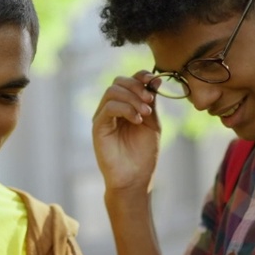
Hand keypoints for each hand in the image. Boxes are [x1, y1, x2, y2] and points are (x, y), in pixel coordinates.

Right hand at [92, 72, 161, 193]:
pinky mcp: (98, 127)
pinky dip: (125, 109)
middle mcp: (112, 109)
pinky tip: (137, 120)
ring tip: (145, 114)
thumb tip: (155, 79)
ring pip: (112, 91)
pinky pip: (109, 107)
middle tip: (149, 101)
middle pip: (118, 82)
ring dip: (132, 98)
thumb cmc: (143, 154)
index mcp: (125, 106)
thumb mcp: (153, 123)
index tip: (154, 81)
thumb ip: (151, 102)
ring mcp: (103, 117)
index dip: (140, 76)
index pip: (128, 81)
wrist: (135, 179)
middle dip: (136, 87)